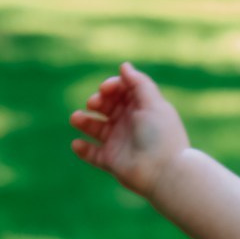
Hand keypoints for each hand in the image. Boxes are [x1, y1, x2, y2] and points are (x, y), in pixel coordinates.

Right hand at [69, 64, 191, 200]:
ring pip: (96, 127)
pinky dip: (82, 149)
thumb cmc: (160, 135)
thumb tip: (124, 66)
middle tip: (94, 104)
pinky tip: (77, 144)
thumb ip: (139, 83)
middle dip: (97, 101)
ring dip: (83, 121)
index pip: (121, 90)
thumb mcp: (153, 103)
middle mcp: (130, 123)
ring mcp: (120, 142)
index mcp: (142, 107)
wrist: (164, 172)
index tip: (105, 89)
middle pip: (107, 106)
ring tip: (75, 119)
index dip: (111, 86)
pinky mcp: (112, 161)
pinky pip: (92, 153)